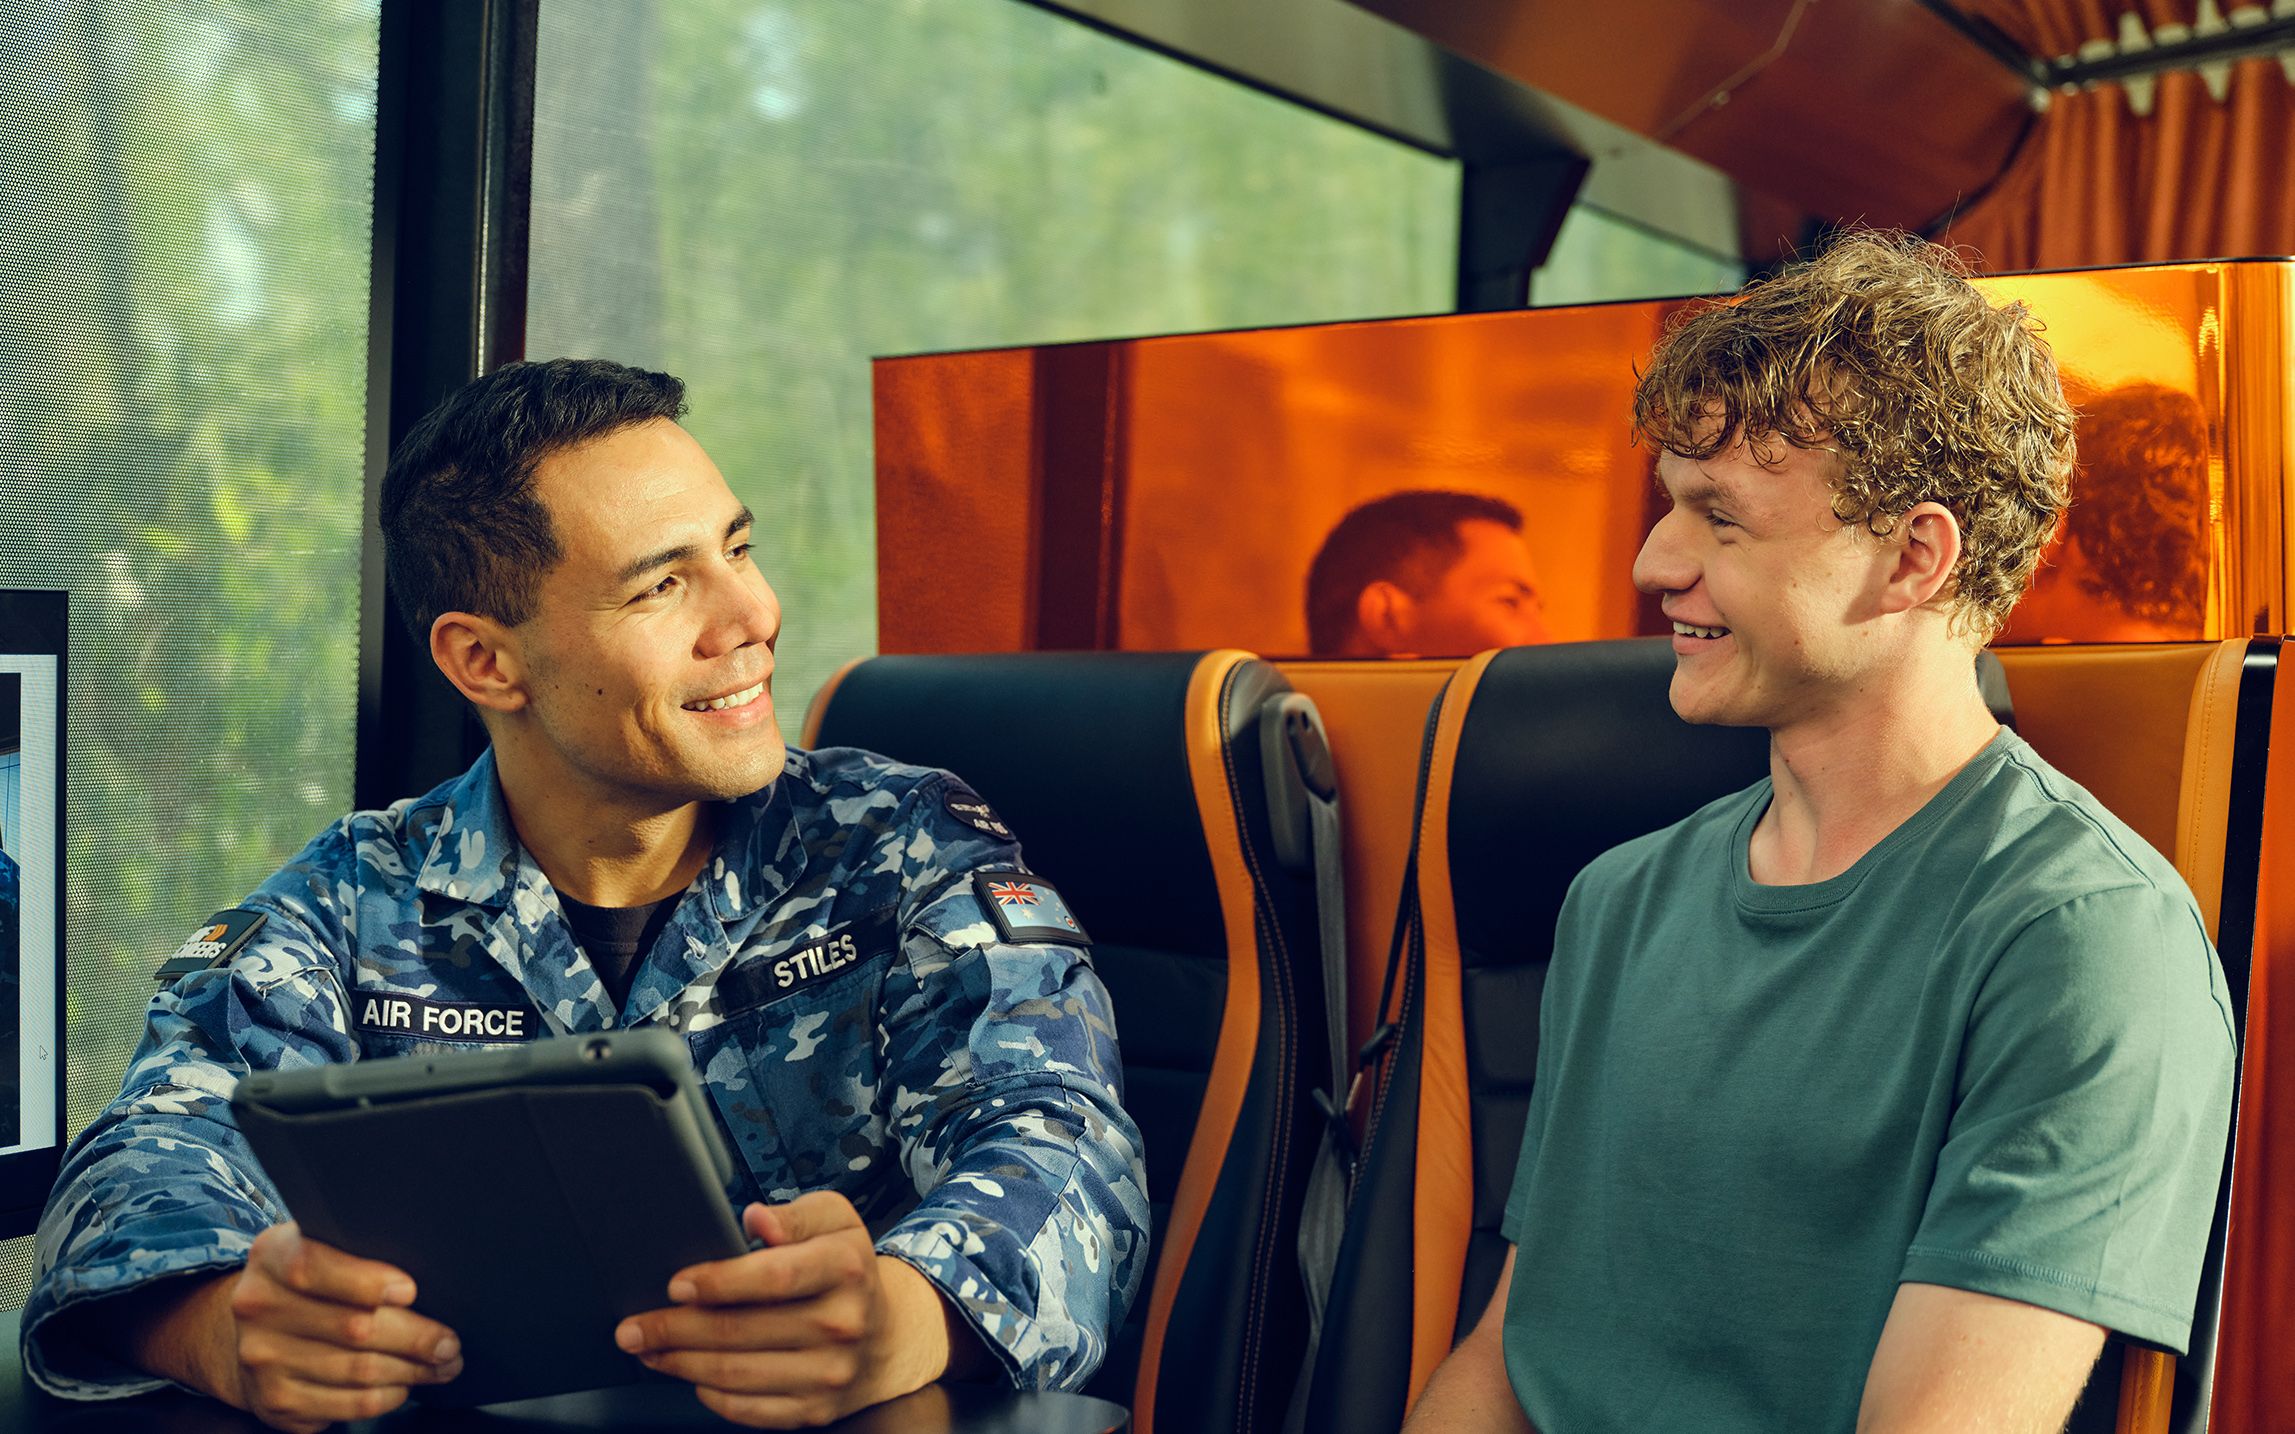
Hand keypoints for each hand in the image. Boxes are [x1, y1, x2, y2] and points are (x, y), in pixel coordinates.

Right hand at [200, 1222, 462, 1431]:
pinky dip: (387, 1396)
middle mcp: (258, 1308)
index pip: (314, 1268)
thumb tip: (431, 1272)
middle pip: (353, 1327)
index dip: (367, 1282)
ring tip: (442, 1364)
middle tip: (451, 1342)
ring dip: (412, 1371)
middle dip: (417, 1338)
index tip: (410, 1290)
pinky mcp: (275, 1400)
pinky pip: (347, 1404)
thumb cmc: (309, 1283)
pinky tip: (404, 1385)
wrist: (251, 1332)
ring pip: (358, 1371)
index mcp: (271, 1257)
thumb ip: (358, 1250)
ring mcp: (262, 1358)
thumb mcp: (320, 1247)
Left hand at [615, 1193, 958, 1427]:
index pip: (773, 1276)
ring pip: (736, 1373)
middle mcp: (842, 1322)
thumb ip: (794, 1215)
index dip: (718, 1282)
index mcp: (845, 1267)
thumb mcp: (834, 1221)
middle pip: (741, 1330)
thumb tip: (755, 1219)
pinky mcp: (815, 1409)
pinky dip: (711, 1394)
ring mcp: (829, 1372)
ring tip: (648, 1350)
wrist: (888, 1336)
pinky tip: (691, 1375)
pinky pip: (749, 1409)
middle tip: (632, 1328)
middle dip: (674, 1329)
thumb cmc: (847, 1270)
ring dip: (680, 1363)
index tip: (676, 1286)